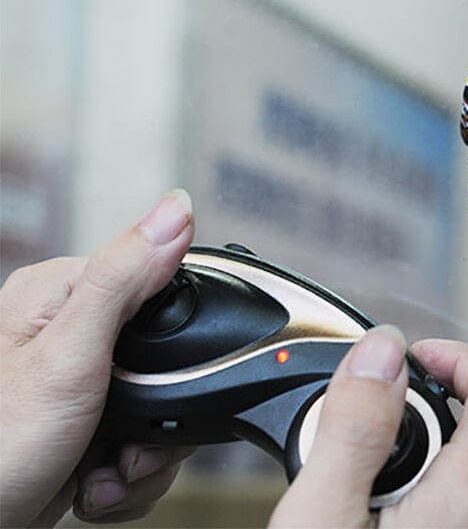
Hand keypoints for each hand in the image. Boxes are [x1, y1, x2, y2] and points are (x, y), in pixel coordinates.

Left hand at [0, 190, 194, 526]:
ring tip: (106, 472)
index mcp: (64, 292)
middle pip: (167, 355)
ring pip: (159, 403)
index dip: (180, 339)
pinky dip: (129, 470)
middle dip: (159, 417)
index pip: (162, 285)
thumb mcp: (71, 354)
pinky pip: (139, 435)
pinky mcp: (85, 419)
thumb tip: (178, 208)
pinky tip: (97, 481)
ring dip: (145, 453)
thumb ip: (125, 277)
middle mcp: (72, 330)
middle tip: (127, 446)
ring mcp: (80, 378)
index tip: (160, 389)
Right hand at [269, 328, 467, 527]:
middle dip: (416, 416)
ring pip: (467, 469)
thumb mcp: (319, 518)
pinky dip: (422, 492)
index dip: (460, 357)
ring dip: (416, 458)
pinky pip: (463, 506)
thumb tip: (382, 348)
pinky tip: (374, 516)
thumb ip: (354, 427)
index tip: (413, 359)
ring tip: (357, 488)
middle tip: (358, 442)